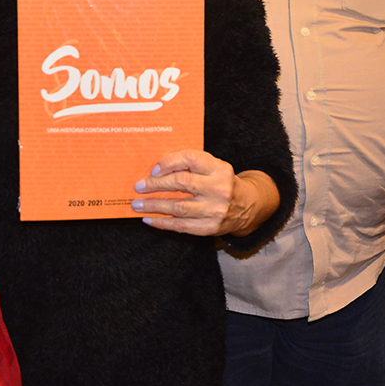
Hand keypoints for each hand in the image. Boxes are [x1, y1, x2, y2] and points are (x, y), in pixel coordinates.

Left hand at [132, 150, 277, 237]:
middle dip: (156, 185)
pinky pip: (181, 226)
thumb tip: (156, 169)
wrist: (247, 205)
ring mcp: (215, 209)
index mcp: (218, 168)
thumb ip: (190, 164)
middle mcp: (218, 188)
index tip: (153, 170)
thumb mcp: (213, 167)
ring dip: (154, 206)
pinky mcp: (210, 227)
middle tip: (139, 187)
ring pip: (178, 207)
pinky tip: (149, 219)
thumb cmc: (221, 182)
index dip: (169, 162)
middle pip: (182, 182)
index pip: (190, 159)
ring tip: (137, 205)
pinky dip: (163, 223)